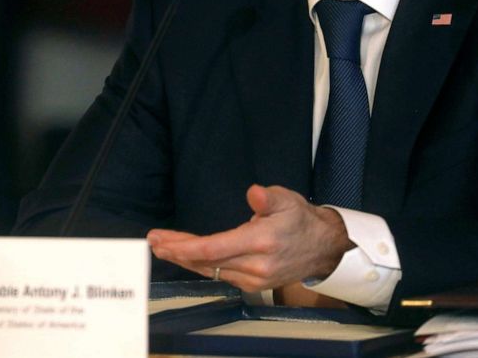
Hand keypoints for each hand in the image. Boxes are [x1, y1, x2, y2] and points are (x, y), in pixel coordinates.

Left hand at [147, 184, 352, 292]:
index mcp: (260, 242)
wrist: (323, 247)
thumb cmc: (301, 219)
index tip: (163, 240)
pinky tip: (188, 256)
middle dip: (177, 252)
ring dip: (185, 259)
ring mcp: (254, 278)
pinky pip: (221, 275)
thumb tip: (254, 193)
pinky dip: (201, 265)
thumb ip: (268, 198)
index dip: (185, 246)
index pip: (214, 248)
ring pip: (211, 270)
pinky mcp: (254, 283)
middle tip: (154, 242)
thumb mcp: (287, 199)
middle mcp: (255, 265)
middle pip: (206, 261)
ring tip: (164, 247)